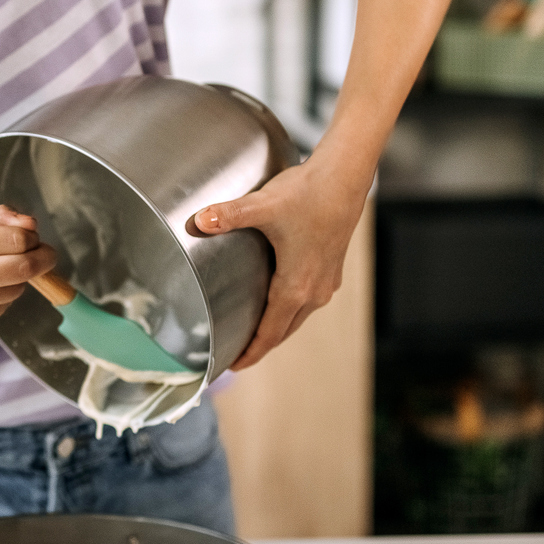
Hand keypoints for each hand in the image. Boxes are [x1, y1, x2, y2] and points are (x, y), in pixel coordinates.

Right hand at [0, 205, 55, 337]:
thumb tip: (31, 224)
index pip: (15, 239)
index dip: (32, 236)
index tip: (33, 236)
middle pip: (23, 266)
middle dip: (42, 258)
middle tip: (45, 253)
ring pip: (17, 288)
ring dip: (19, 278)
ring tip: (0, 270)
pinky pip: (4, 305)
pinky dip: (2, 295)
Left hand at [193, 158, 365, 369]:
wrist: (345, 178)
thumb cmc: (308, 194)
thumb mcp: (261, 206)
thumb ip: (227, 215)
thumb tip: (199, 221)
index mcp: (296, 287)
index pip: (270, 333)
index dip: (250, 352)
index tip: (233, 365)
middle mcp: (314, 292)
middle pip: (284, 331)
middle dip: (260, 346)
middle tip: (236, 357)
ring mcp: (326, 281)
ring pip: (298, 317)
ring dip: (277, 329)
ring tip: (255, 335)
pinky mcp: (331, 268)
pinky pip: (308, 302)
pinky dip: (291, 311)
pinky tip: (279, 303)